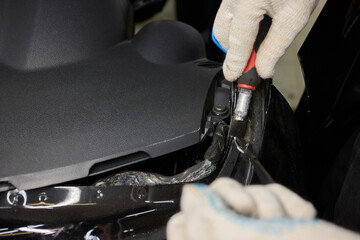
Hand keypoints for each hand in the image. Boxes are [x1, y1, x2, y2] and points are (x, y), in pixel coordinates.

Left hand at [167, 178, 359, 239]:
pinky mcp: (276, 225)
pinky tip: (299, 221)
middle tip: (253, 218)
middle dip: (242, 202)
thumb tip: (189, 194)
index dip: (198, 209)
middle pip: (215, 200)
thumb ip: (201, 217)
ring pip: (246, 194)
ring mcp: (254, 235)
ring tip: (284, 226)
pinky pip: (272, 196)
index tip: (219, 208)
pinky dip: (288, 205)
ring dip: (270, 206)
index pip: (181, 224)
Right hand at [213, 0, 317, 80]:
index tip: (233, 77)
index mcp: (246, 3)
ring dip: (236, 37)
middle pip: (223, 34)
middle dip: (234, 50)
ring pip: (224, 22)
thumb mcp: (294, 18)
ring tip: (256, 41)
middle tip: (252, 60)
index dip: (235, 63)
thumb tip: (263, 69)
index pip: (237, 43)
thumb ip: (275, 47)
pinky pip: (230, 11)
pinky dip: (240, 23)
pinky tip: (256, 25)